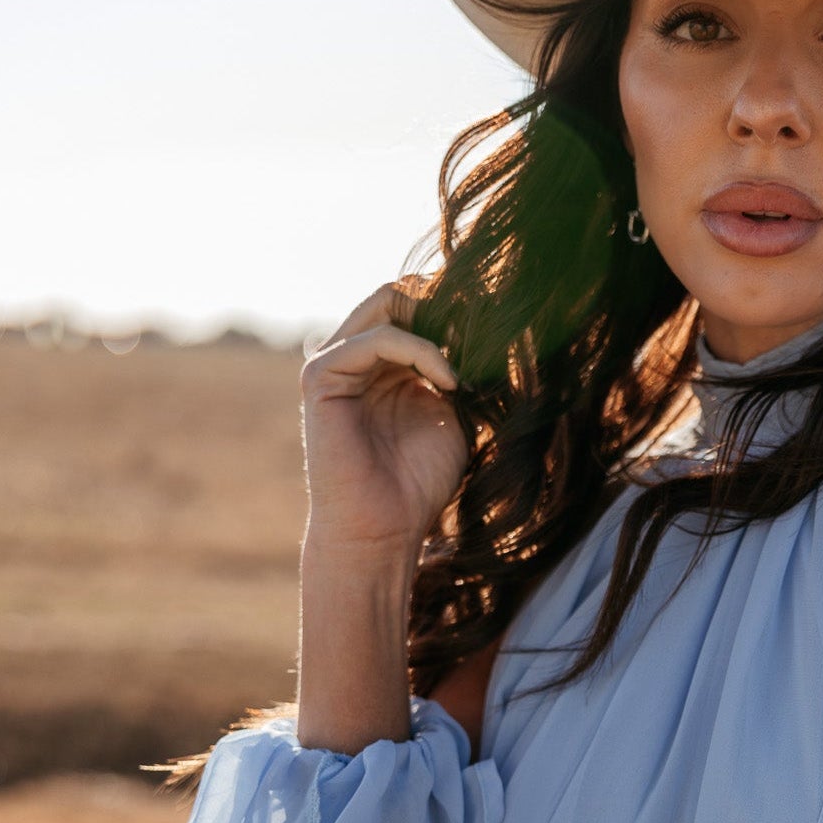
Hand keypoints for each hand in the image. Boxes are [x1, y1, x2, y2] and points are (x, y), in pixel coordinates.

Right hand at [299, 276, 467, 552]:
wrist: (382, 529)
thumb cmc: (417, 483)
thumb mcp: (453, 415)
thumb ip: (460, 371)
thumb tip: (491, 331)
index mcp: (385, 362)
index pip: (416, 304)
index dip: (457, 304)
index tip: (500, 318)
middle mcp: (357, 355)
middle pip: (400, 293)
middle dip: (447, 301)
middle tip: (487, 321)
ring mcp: (335, 362)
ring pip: (388, 303)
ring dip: (438, 322)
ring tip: (472, 356)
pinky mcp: (321, 375)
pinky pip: (377, 339)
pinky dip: (421, 351)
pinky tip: (449, 381)